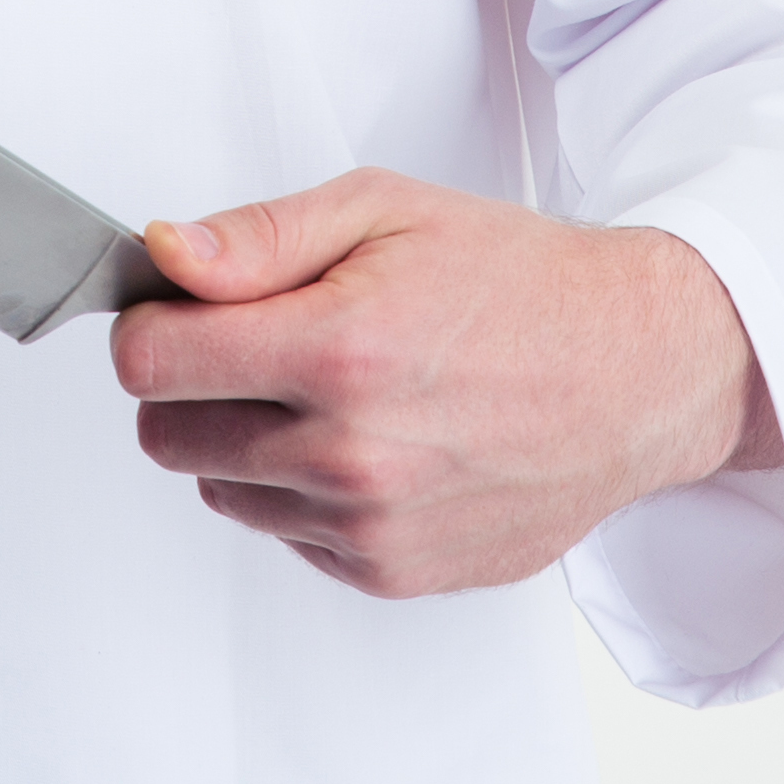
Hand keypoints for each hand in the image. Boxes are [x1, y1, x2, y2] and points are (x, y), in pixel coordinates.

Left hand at [115, 171, 779, 595]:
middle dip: (187, 383)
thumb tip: (164, 257)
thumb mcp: (384, 211)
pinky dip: (299, 491)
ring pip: (219, 490)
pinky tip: (366, 437)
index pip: (149, 363)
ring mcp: (370, 525)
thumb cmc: (519, 284)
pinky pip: (284, 533)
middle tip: (253, 343)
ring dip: (243, 439)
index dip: (150, 325)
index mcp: (338, 350)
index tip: (177, 309)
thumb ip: (259, 237)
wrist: (634, 372)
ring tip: (324, 388)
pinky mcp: (392, 572)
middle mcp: (350, 453)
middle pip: (166, 436)